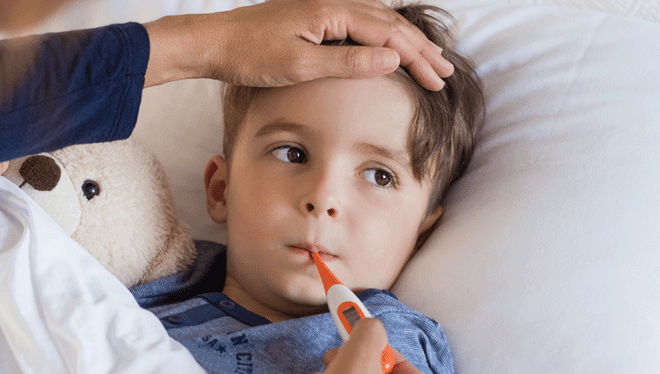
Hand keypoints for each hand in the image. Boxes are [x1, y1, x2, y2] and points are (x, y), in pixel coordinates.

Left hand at [144, 0, 453, 90]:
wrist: (214, 42)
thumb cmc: (251, 56)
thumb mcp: (301, 65)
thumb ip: (349, 62)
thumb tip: (393, 59)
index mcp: (333, 12)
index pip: (389, 34)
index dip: (417, 58)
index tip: (437, 81)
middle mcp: (333, 4)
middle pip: (390, 23)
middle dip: (420, 49)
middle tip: (445, 73)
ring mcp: (323, 9)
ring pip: (377, 20)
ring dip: (404, 41)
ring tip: (427, 59)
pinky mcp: (313, 17)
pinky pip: (360, 22)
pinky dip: (382, 35)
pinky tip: (387, 46)